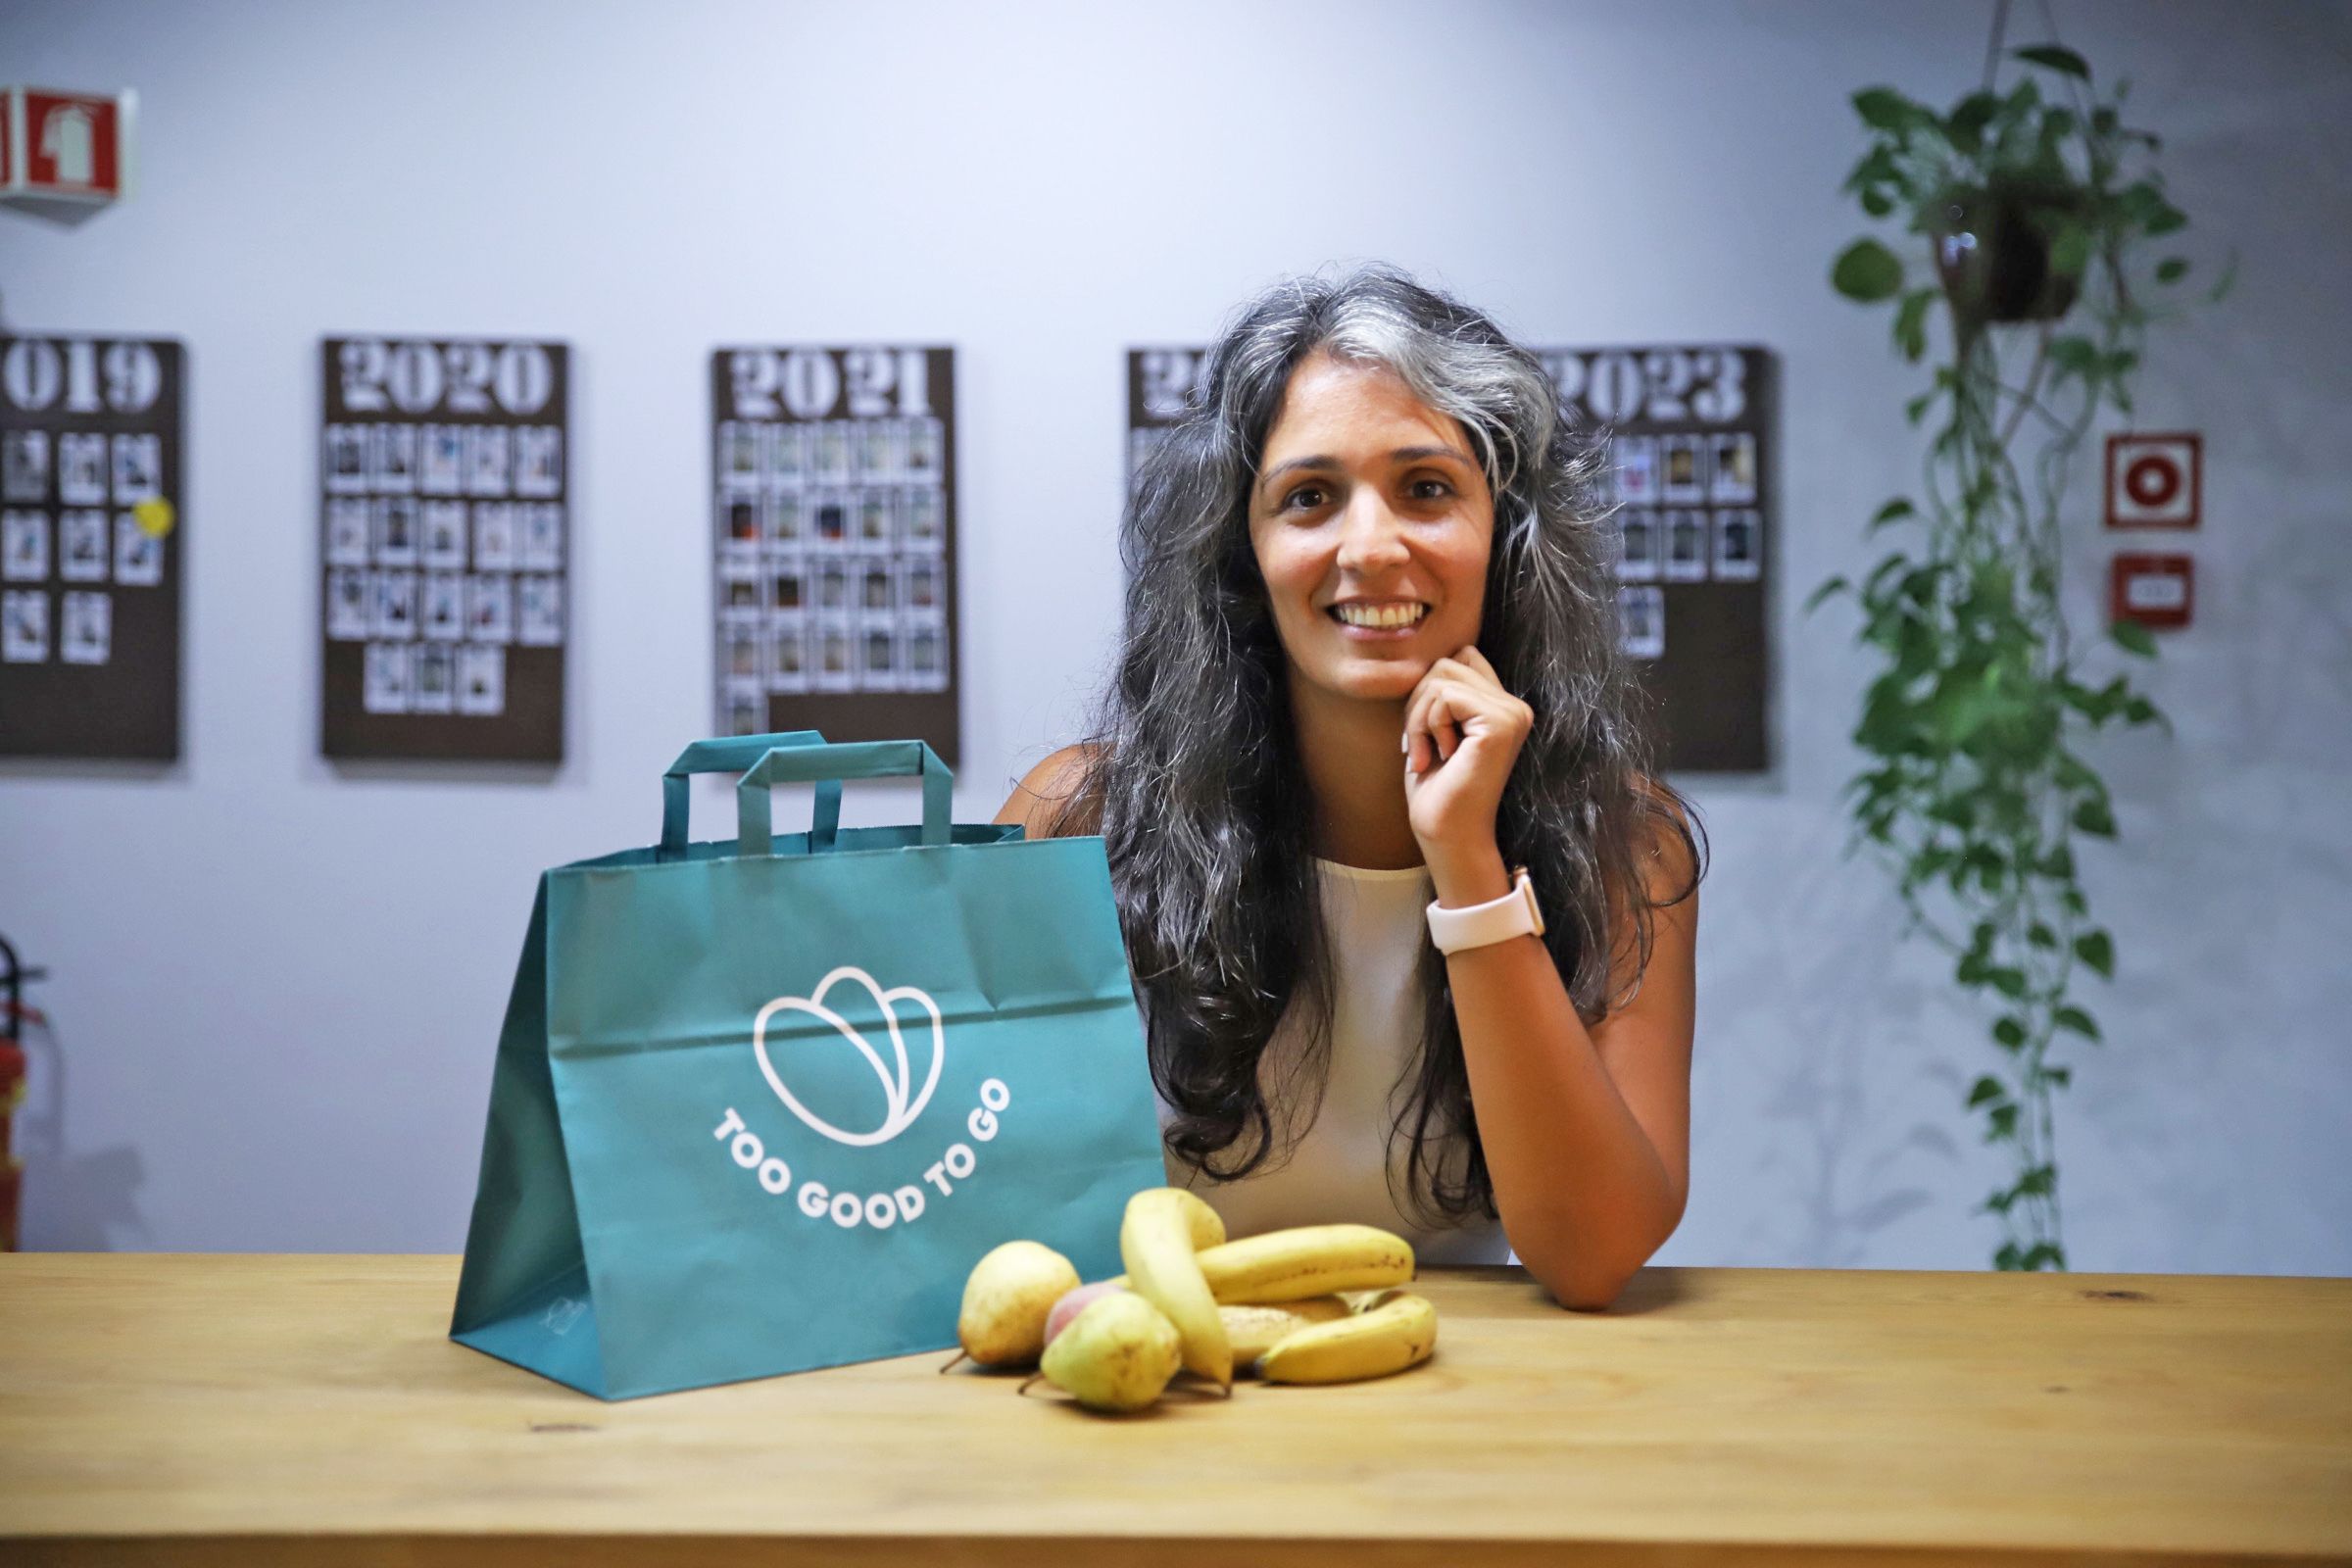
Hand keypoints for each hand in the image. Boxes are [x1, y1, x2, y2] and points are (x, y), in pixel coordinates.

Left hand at [1403, 646, 1532, 897]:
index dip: (1430, 691)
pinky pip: (1444, 695)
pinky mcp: (1500, 723)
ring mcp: (1512, 713)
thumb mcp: (1436, 728)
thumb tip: (1428, 658)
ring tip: (1429, 754)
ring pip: (1441, 676)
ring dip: (1419, 717)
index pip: (1460, 658)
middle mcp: (1516, 707)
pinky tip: (1439, 756)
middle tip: (1420, 746)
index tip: (1425, 734)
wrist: (1448, 835)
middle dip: (1419, 701)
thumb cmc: (1437, 789)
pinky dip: (1428, 725)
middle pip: (1448, 662)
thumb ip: (1442, 692)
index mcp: (1504, 706)